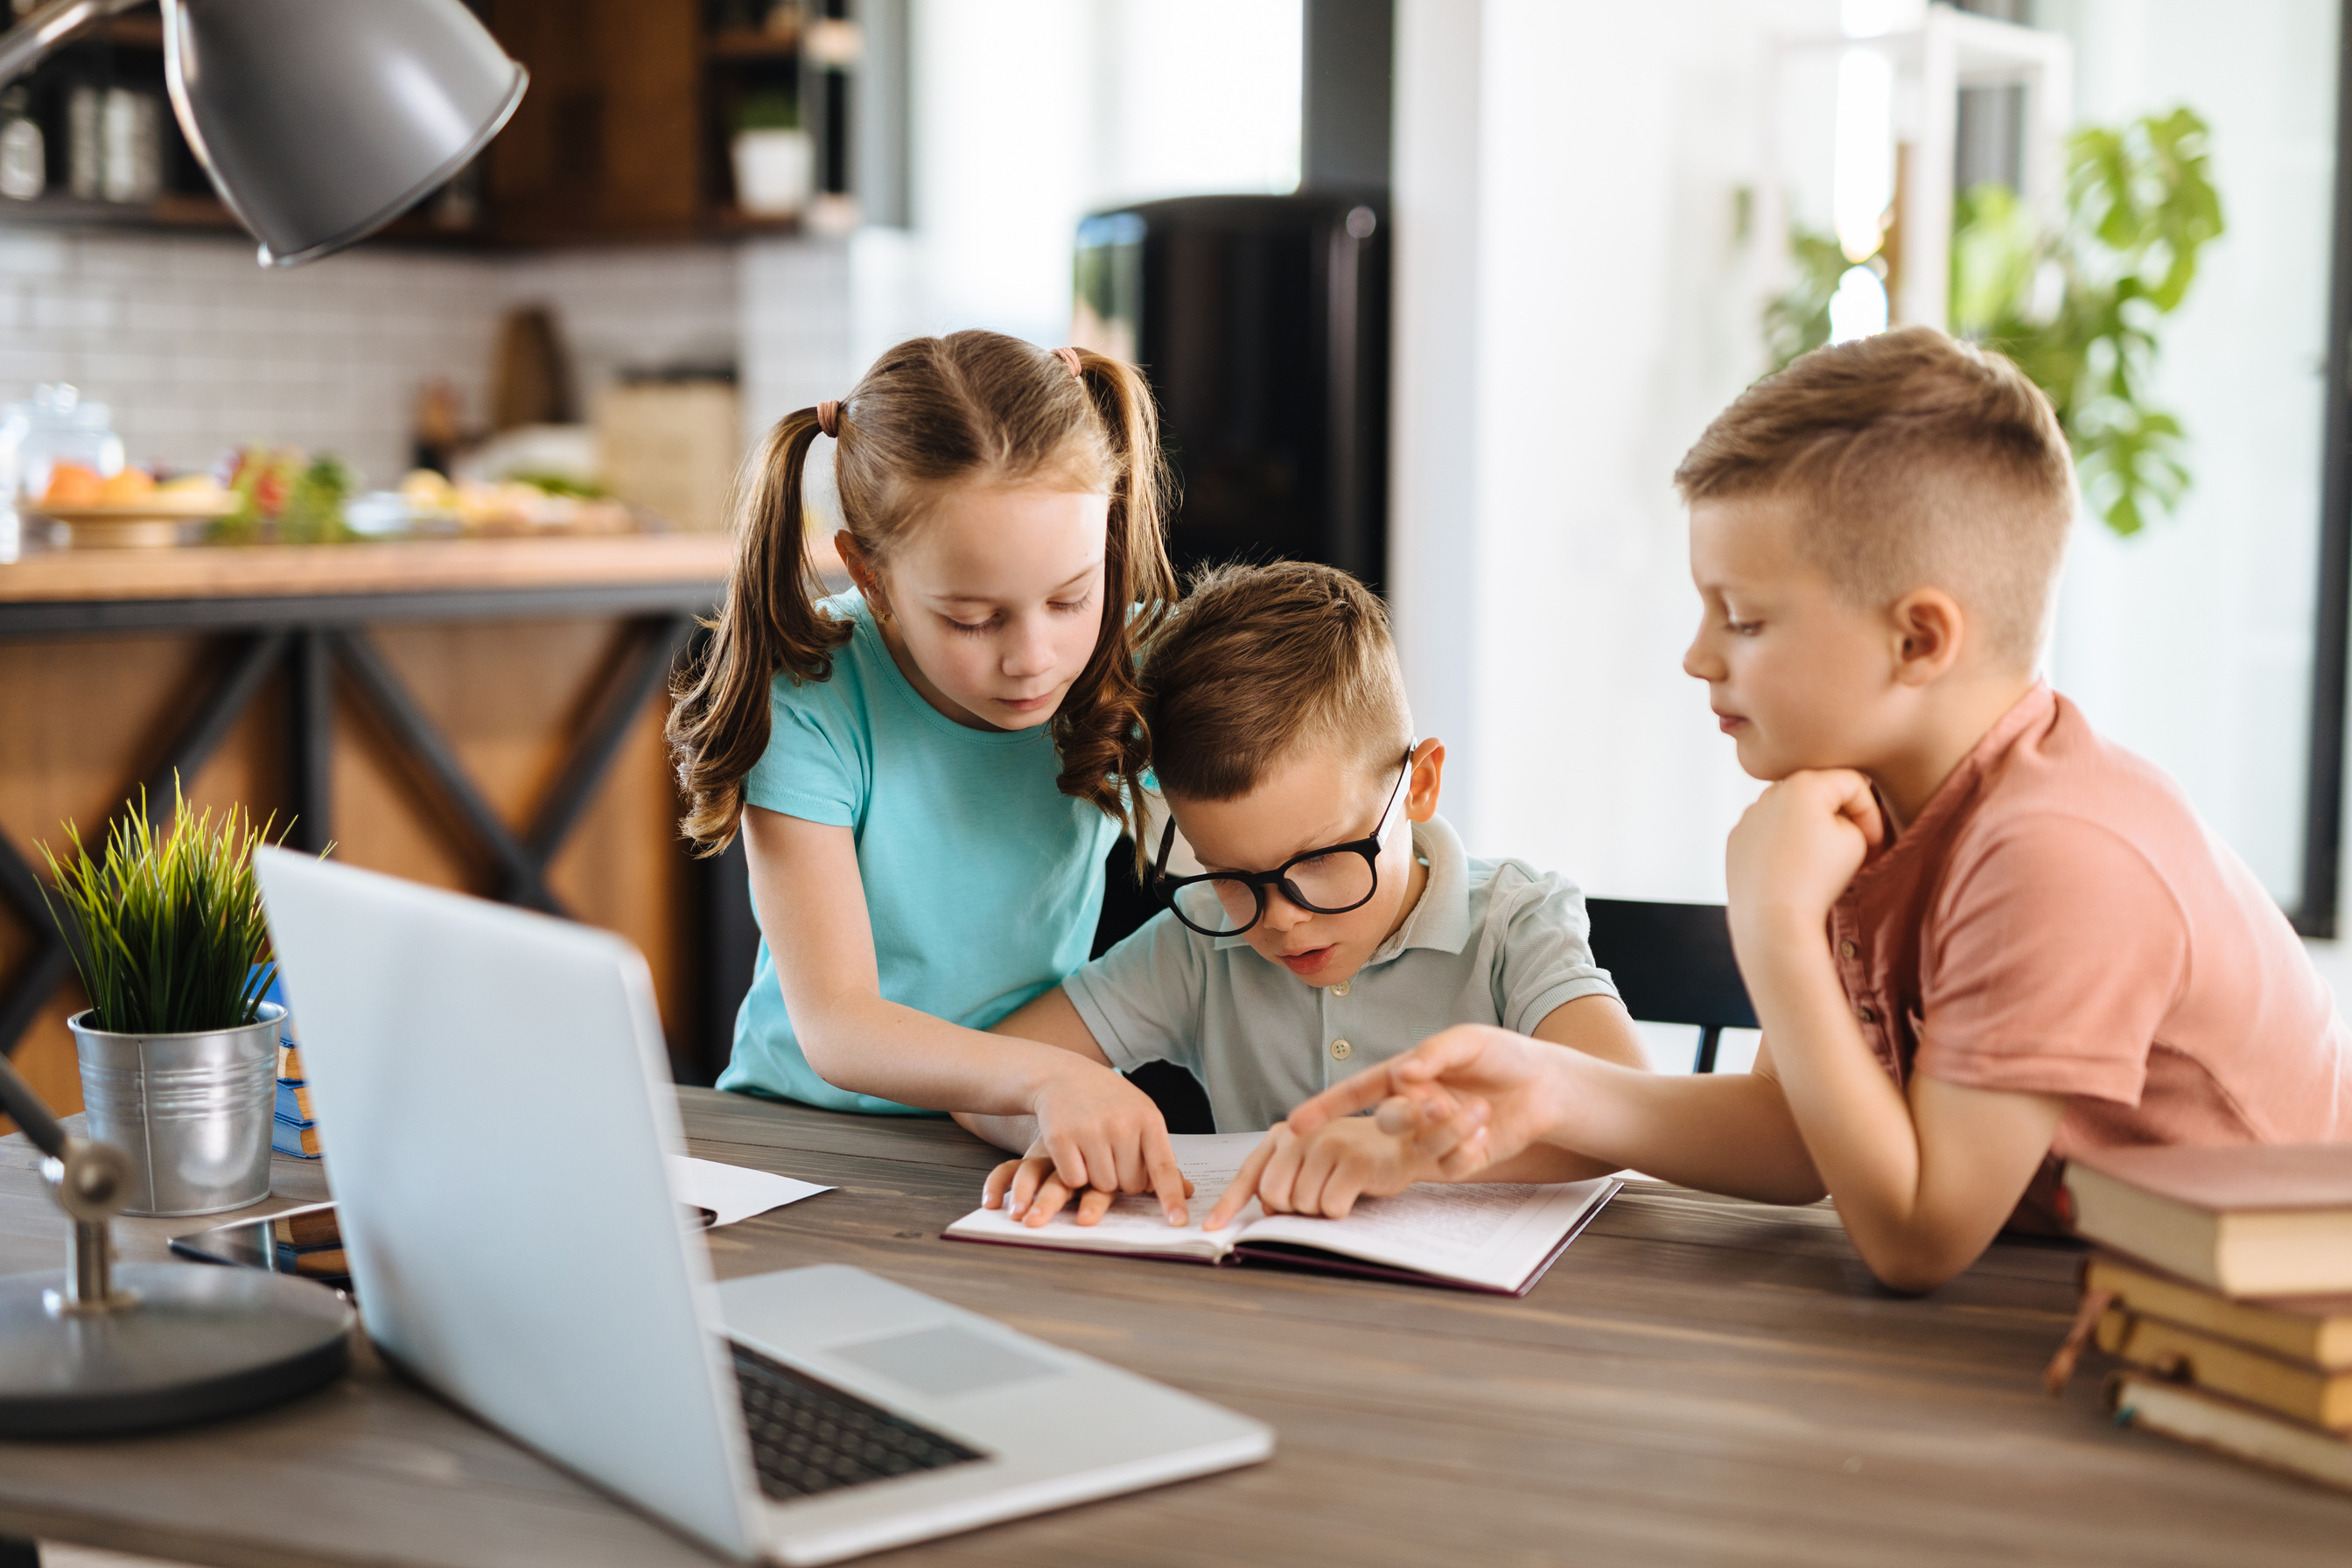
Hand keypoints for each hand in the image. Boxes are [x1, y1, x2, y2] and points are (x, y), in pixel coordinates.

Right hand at [998, 1060, 1191, 1223]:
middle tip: (1111, 1154)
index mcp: (1148, 1118)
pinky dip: (1073, 1173)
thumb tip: (1181, 1189)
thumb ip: (1157, 1148)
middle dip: (1122, 1179)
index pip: (1163, 1167)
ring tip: (1092, 1149)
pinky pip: (1074, 1180)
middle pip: (1130, 1184)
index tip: (1178, 1221)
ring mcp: (1090, 1130)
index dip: (1170, 1197)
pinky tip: (1073, 1150)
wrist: (1061, 1074)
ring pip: (1102, 1185)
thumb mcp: (1139, 1112)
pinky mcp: (1061, 1138)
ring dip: (1097, 1177)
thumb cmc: (1106, 1099)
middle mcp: (1121, 1124)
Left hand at [1204, 1116, 1440, 1225]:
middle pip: (1273, 1195)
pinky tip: (1353, 1194)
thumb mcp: (1311, 1162)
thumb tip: (1263, 1210)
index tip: (1211, 1229)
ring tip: (1338, 1190)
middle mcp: (1302, 1135)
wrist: (1403, 1142)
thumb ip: (1283, 1179)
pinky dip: (1339, 1211)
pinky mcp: (1353, 1161)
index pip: (1249, 1175)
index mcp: (1284, 1134)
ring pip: (1302, 1204)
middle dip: (1292, 1208)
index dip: (1228, 1205)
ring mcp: (1327, 1145)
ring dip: (1319, 1210)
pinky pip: (1330, 1207)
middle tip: (1316, 1197)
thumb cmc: (1352, 1157)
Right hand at [1266, 1025, 1588, 1183]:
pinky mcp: (1458, 1159)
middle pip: (1385, 1121)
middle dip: (1408, 1114)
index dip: (1324, 1108)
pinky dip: (1465, 1149)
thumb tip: (1401, 1072)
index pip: (1356, 1092)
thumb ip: (1433, 1053)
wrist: (1547, 1085)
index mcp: (1405, 1075)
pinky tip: (1487, 1132)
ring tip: (1480, 1111)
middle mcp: (1413, 1108)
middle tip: (1439, 1103)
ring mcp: (1434, 1137)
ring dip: (1445, 1130)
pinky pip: (1449, 1164)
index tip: (1292, 1126)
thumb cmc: (1503, 1054)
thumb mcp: (1468, 1040)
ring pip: (1417, 1144)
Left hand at [1724, 769, 1882, 948]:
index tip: (1873, 842)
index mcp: (1803, 784)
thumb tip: (1836, 813)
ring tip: (1818, 862)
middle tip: (1851, 848)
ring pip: (1791, 812)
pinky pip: (1768, 833)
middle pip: (1819, 794)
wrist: (1774, 920)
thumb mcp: (1857, 839)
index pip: (1852, 783)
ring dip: (1810, 829)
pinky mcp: (1736, 838)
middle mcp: (1769, 793)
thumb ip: (1853, 813)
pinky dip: (1783, 844)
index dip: (1870, 812)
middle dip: (1839, 817)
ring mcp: (1749, 816)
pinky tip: (1792, 869)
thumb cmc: (1818, 880)